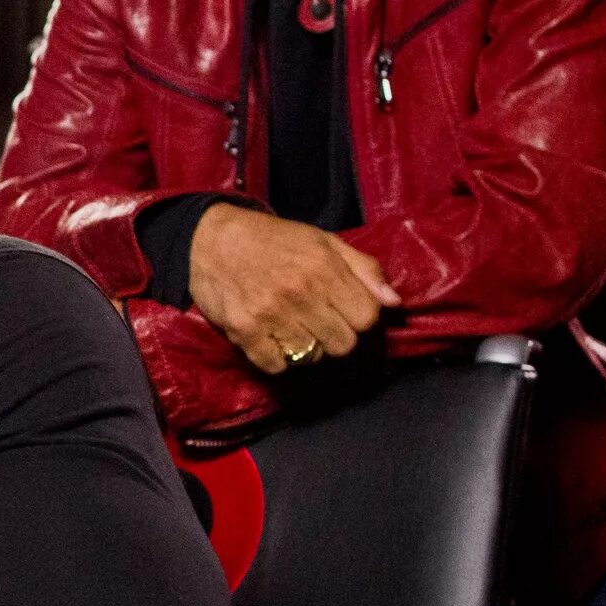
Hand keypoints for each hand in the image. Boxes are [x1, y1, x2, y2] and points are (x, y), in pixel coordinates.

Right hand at [187, 204, 402, 373]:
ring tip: (293, 328)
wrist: (211, 239)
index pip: (367, 318)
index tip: (344, 309)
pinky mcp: (244, 331)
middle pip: (343, 345)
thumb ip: (363, 269)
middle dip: (336, 335)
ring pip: (312, 358)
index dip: (360, 317)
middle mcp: (300, 293)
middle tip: (318, 320)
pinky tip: (273, 338)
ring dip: (307, 348)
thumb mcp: (323, 241)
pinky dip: (278, 358)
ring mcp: (270, 315)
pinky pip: (277, 366)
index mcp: (324, 268)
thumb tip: (394, 303)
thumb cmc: (273, 240)